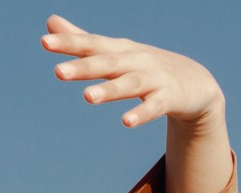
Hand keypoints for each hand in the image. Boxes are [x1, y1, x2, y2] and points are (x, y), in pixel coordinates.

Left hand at [41, 15, 223, 129]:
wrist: (196, 84)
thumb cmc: (147, 67)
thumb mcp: (114, 53)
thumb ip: (82, 41)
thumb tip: (50, 22)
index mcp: (119, 51)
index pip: (91, 44)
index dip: (68, 43)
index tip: (44, 41)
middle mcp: (136, 61)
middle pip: (107, 63)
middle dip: (83, 67)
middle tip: (58, 72)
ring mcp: (155, 78)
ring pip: (130, 84)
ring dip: (110, 90)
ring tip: (88, 97)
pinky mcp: (170, 98)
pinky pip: (155, 106)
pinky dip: (142, 113)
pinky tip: (126, 122)